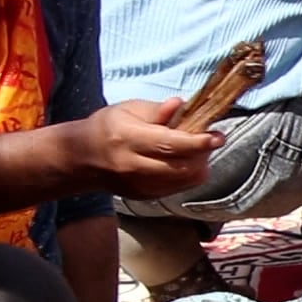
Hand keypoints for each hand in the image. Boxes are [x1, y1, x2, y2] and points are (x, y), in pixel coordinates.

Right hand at [72, 98, 221, 198]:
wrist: (83, 159)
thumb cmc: (109, 127)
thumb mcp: (129, 109)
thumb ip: (157, 110)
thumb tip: (181, 104)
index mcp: (127, 138)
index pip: (169, 144)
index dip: (198, 142)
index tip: (218, 137)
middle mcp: (132, 165)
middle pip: (181, 166)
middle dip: (203, 153)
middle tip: (210, 139)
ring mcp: (138, 185)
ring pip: (184, 180)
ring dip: (200, 164)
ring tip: (197, 149)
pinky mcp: (144, 196)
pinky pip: (178, 188)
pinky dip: (189, 174)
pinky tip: (185, 160)